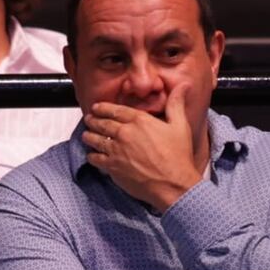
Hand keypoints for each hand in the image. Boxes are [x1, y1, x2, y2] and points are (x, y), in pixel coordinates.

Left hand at [81, 83, 201, 211]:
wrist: (172, 184)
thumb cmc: (178, 156)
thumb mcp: (180, 126)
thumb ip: (176, 104)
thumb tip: (183, 85)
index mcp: (139, 121)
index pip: (115, 110)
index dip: (103, 108)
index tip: (96, 107)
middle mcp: (124, 133)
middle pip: (101, 123)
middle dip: (92, 120)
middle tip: (88, 119)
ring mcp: (116, 150)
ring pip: (94, 139)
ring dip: (88, 136)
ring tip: (86, 135)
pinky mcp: (112, 166)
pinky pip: (95, 158)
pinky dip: (91, 155)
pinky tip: (91, 155)